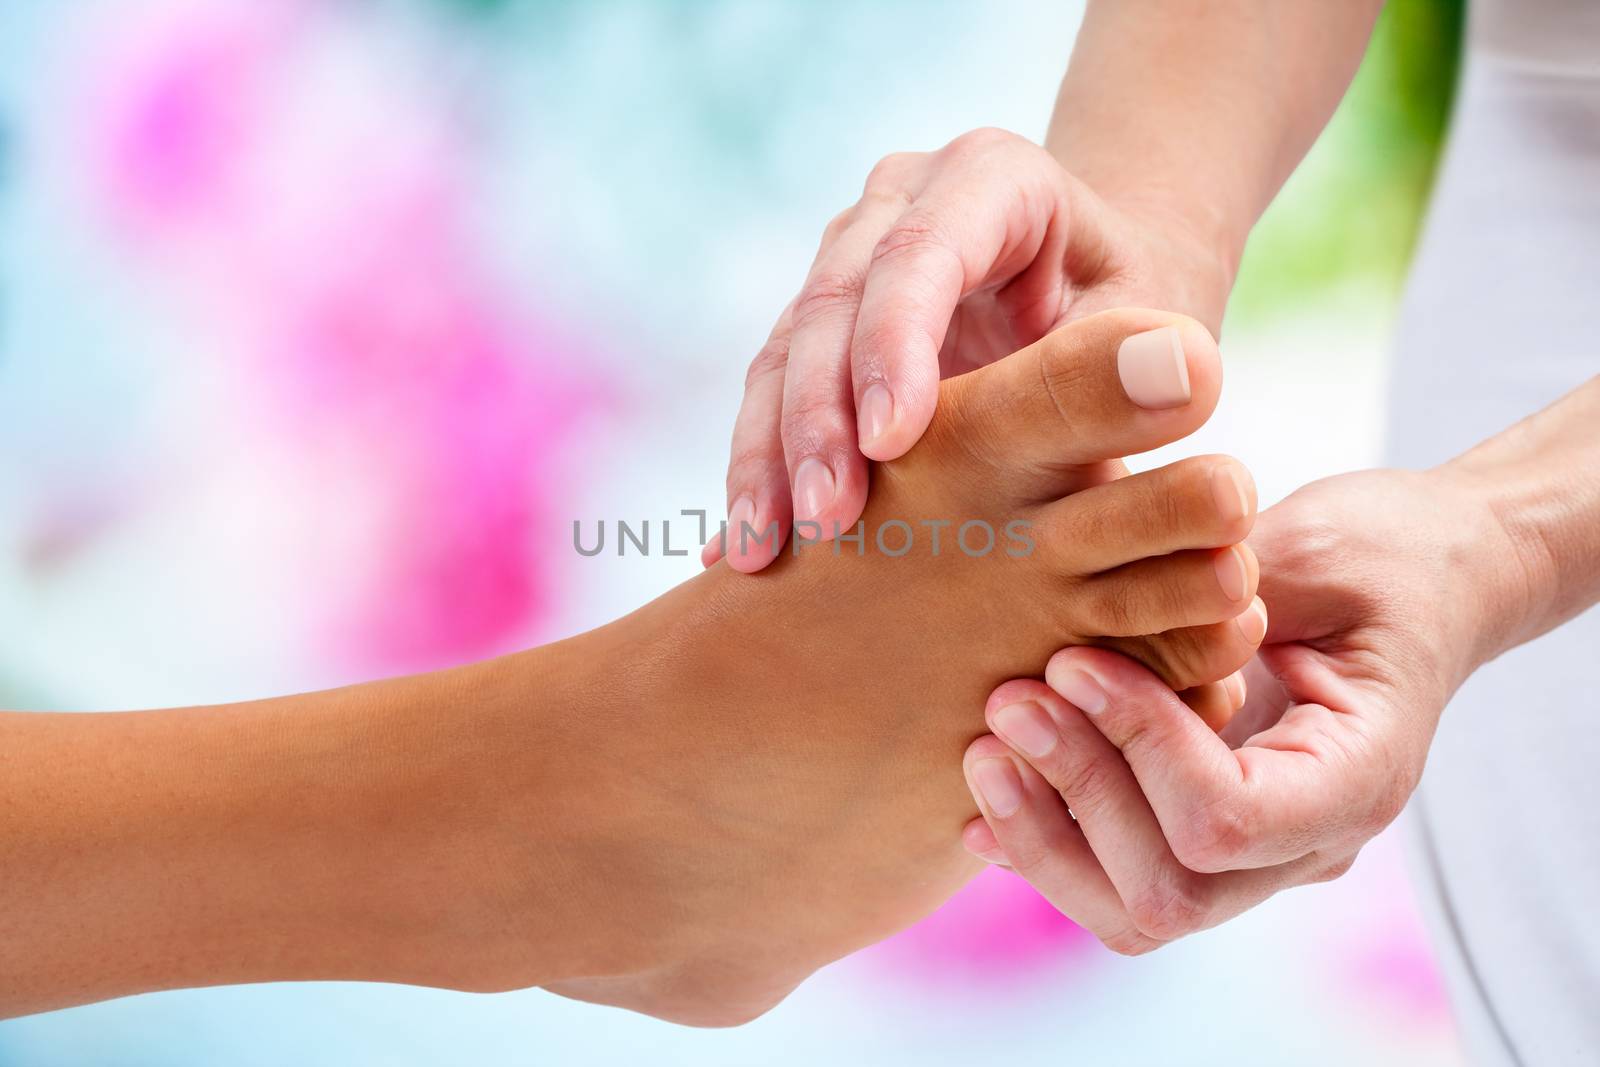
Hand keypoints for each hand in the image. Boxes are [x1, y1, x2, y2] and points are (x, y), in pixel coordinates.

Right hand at [704, 127, 1232, 571]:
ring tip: (756, 549)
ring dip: (769, 451)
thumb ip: (1143, 360)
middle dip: (817, 414)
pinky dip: (761, 466)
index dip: (894, 343)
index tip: (890, 445)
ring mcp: (849, 256)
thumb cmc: (1143, 324)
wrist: (1104, 311)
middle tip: (822, 519)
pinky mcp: (820, 321)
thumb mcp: (1158, 334)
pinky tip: (743, 544)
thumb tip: (1182, 374)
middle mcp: (901, 202)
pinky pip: (774, 391)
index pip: (922, 250)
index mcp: (991, 177)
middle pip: (834, 299)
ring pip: (786, 348)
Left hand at [958, 466, 1526, 951]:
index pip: (1228, 823)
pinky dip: (1042, 840)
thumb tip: (1102, 613)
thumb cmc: (1378, 551)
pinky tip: (986, 788)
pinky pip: (1117, 878)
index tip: (1074, 659)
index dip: (1136, 747)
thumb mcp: (1314, 550)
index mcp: (1358, 777)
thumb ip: (1216, 594)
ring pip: (1132, 910)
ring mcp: (1258, 857)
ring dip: (1043, 831)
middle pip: (1170, 893)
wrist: (1418, 579)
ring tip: (985, 740)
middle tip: (1008, 701)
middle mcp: (1309, 842)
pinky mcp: (1205, 837)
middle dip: (1074, 796)